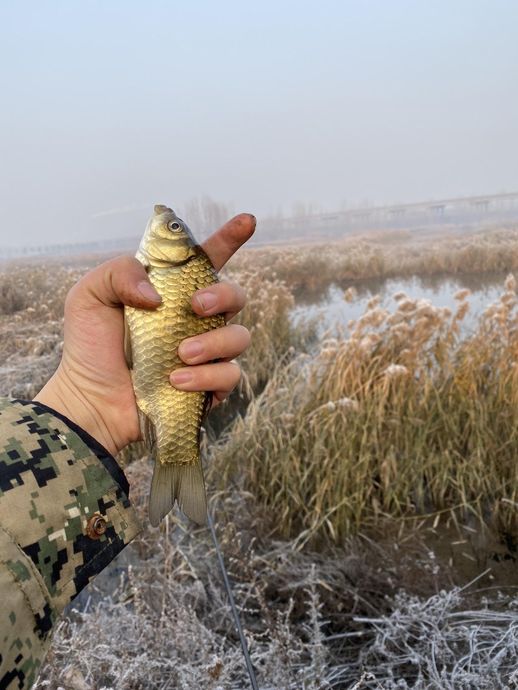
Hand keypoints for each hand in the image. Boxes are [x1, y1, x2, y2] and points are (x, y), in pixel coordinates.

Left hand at [34, 213, 254, 456]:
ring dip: (213, 343)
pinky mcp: (208, 385)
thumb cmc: (89, 346)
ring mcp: (205, 352)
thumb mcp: (89, 296)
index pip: (208, 259)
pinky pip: (231, 375)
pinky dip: (207, 377)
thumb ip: (119, 273)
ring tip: (180, 355)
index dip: (230, 238)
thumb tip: (158, 294)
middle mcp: (195, 319)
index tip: (248, 221)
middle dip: (225, 296)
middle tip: (195, 307)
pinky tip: (176, 380)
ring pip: (239, 337)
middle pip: (237, 296)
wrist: (90, 400)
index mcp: (173, 291)